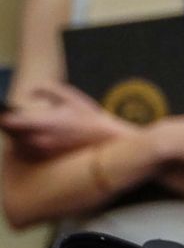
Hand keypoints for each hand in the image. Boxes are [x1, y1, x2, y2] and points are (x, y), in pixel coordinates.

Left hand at [0, 83, 128, 157]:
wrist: (108, 140)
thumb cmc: (89, 117)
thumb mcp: (69, 96)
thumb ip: (46, 89)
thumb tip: (30, 94)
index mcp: (42, 122)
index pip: (10, 121)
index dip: (4, 116)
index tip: (4, 112)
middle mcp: (41, 139)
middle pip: (12, 135)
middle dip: (10, 127)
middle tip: (11, 121)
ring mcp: (46, 151)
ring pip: (20, 146)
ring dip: (17, 138)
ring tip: (22, 130)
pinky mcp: (52, 159)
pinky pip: (31, 153)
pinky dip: (27, 147)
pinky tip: (33, 140)